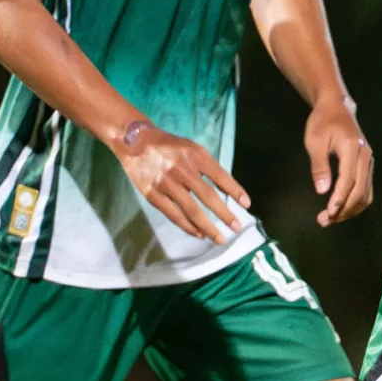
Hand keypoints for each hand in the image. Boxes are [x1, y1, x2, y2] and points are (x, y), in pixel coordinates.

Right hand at [114, 118, 250, 242]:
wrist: (135, 142)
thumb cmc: (169, 146)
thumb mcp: (192, 148)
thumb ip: (208, 166)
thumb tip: (226, 189)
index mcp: (195, 155)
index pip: (220, 175)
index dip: (235, 190)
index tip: (247, 205)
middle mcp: (182, 169)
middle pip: (208, 196)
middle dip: (224, 214)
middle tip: (237, 228)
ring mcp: (166, 183)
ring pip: (191, 210)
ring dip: (207, 227)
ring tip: (219, 238)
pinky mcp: (152, 194)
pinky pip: (174, 215)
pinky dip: (188, 227)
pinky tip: (199, 234)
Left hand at [303, 100, 374, 226]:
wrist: (337, 108)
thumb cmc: (322, 122)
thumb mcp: (314, 141)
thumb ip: (319, 166)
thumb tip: (322, 190)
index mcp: (352, 149)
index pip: (349, 180)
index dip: (339, 199)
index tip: (328, 213)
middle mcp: (365, 157)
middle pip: (360, 191)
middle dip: (344, 209)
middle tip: (324, 221)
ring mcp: (368, 163)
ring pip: (365, 194)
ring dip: (349, 210)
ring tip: (330, 219)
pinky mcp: (367, 167)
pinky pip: (366, 191)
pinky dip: (355, 204)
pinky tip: (341, 210)